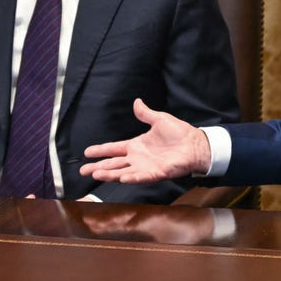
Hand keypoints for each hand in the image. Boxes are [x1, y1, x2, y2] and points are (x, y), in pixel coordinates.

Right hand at [80, 99, 210, 183]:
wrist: (196, 144)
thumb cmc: (180, 133)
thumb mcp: (159, 120)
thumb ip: (146, 114)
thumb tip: (136, 102)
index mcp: (136, 145)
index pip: (114, 148)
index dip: (101, 150)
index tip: (87, 152)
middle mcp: (138, 158)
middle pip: (114, 163)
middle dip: (98, 167)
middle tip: (83, 170)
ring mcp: (146, 167)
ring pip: (123, 172)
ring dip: (110, 174)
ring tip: (96, 174)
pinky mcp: (156, 173)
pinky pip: (141, 177)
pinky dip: (131, 178)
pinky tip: (121, 178)